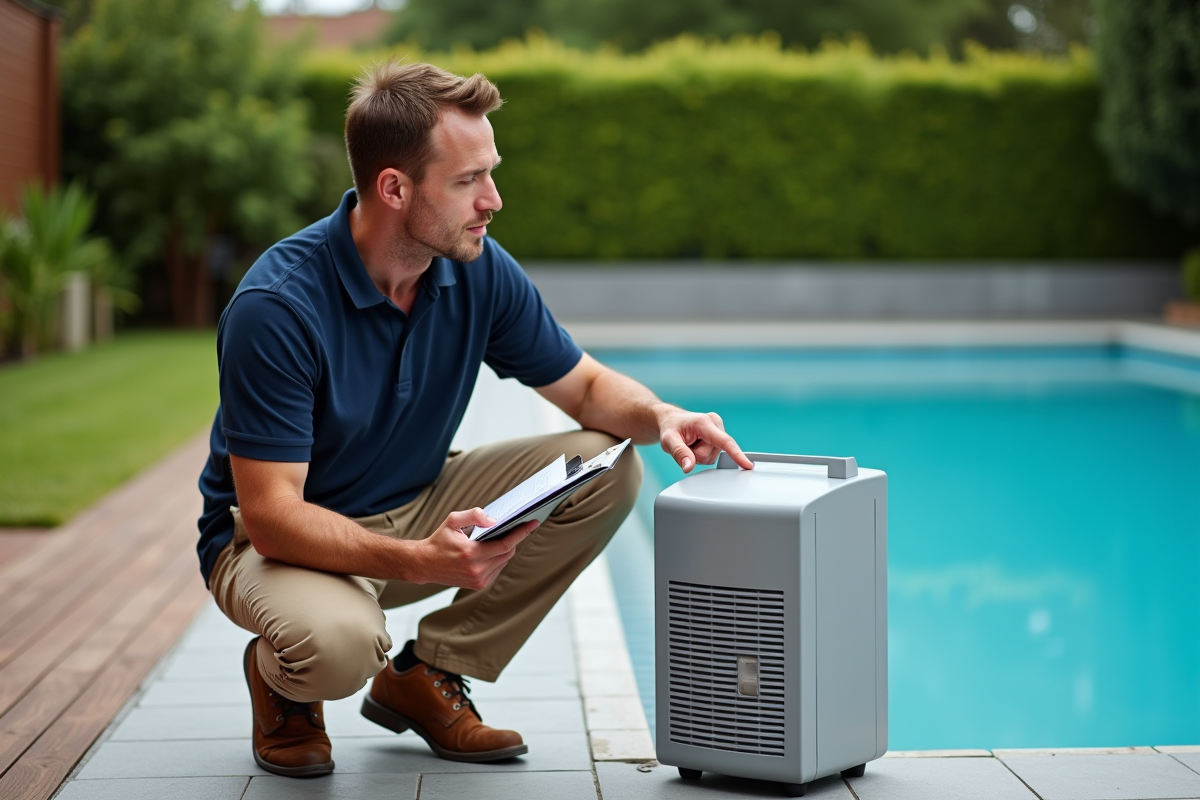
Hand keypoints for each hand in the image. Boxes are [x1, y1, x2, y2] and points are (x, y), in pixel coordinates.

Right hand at [409, 508, 537, 590]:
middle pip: (508, 553)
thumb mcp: (453, 520)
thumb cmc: (439, 540)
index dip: (521, 533)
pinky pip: (497, 569)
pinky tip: (493, 550)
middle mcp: (477, 570)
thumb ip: (474, 515)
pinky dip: (498, 559)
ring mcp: (478, 580)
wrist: (425, 564)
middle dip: (514, 539)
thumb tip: (494, 520)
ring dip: (506, 549)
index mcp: (471, 554)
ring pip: (504, 561)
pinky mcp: (478, 585)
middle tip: (516, 527)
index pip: (506, 544)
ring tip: (503, 537)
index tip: (533, 523)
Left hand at [656, 406, 753, 472]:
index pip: (724, 442)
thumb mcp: (668, 440)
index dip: (737, 455)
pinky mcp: (718, 438)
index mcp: (705, 422)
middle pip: (711, 455)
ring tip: (690, 444)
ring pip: (711, 458)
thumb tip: (689, 467)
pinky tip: (696, 445)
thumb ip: (679, 453)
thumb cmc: (670, 427)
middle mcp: (716, 424)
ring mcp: (719, 431)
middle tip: (686, 445)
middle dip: (696, 456)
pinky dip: (702, 454)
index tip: (748, 465)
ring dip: (698, 455)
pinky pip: (712, 456)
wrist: (671, 420)